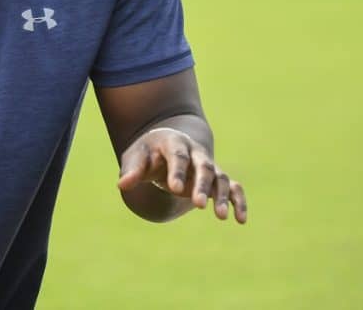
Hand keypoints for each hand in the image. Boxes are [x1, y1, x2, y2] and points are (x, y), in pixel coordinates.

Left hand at [117, 128, 246, 222]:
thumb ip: (132, 170)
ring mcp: (208, 164)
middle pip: (204, 166)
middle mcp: (195, 152)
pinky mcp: (217, 178)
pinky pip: (233, 187)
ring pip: (220, 177)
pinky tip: (240, 220)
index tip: (174, 188)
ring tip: (220, 217)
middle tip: (198, 205)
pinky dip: (238, 201)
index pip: (177, 155)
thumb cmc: (147, 154)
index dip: (177, 171)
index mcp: (173, 143)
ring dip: (221, 196)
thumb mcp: (135, 158)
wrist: (166, 146)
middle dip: (202, 185)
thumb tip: (122, 185)